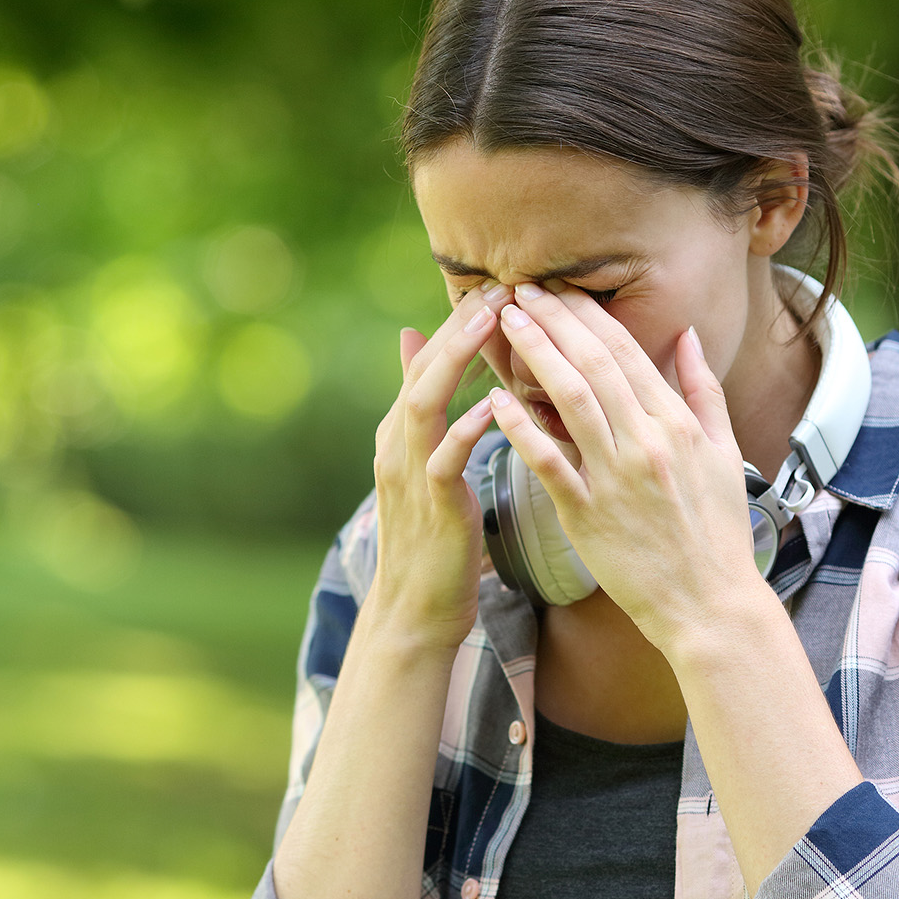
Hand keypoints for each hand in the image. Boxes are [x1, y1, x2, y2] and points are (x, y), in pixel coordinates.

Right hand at [368, 283, 510, 650]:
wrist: (415, 612)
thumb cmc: (436, 539)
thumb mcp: (428, 466)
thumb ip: (427, 408)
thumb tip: (417, 344)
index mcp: (402, 433)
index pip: (428, 362)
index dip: (461, 323)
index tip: (501, 286)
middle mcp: (398, 445)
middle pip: (424, 369)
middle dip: (460, 326)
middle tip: (500, 286)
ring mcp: (410, 475)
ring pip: (425, 402)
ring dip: (458, 360)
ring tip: (493, 322)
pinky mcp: (432, 508)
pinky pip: (445, 460)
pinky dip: (466, 430)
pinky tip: (492, 407)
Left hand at [485, 281, 763, 648]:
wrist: (710, 604)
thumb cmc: (717, 533)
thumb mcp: (725, 453)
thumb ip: (704, 391)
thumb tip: (688, 335)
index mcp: (677, 424)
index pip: (627, 352)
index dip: (588, 315)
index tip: (559, 287)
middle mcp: (647, 442)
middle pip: (594, 365)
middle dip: (555, 320)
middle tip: (520, 288)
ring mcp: (616, 478)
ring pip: (571, 401)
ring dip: (536, 355)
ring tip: (506, 322)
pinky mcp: (588, 515)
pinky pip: (550, 463)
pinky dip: (523, 429)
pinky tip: (496, 400)